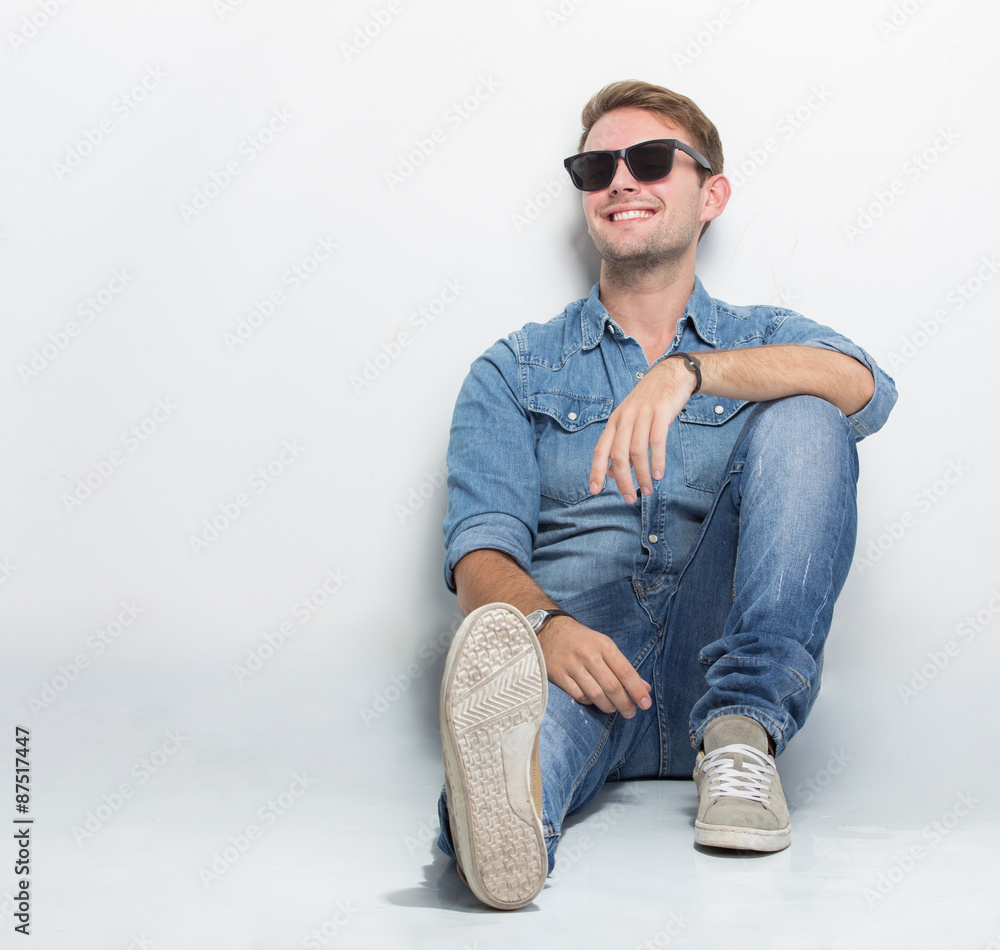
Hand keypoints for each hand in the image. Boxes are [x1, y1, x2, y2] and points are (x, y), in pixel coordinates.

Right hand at [537, 616, 651, 717]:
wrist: (551, 630)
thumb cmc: (583, 641)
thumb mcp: (605, 646)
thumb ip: (623, 667)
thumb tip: (645, 688)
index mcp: (603, 645)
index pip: (625, 671)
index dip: (637, 690)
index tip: (646, 704)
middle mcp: (588, 654)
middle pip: (612, 686)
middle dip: (625, 703)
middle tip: (630, 712)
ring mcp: (572, 665)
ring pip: (595, 694)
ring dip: (608, 706)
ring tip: (613, 708)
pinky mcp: (559, 675)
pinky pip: (578, 696)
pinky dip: (589, 702)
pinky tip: (593, 700)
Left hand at [589, 357, 695, 502]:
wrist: (671, 374)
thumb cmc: (650, 403)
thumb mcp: (629, 420)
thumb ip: (620, 444)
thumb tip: (612, 473)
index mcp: (614, 421)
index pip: (600, 450)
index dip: (596, 471)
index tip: (594, 490)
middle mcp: (624, 418)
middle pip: (617, 454)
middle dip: (622, 480)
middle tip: (629, 499)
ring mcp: (642, 414)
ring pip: (636, 451)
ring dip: (641, 475)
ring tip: (647, 490)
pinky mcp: (660, 412)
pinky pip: (656, 441)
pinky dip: (656, 460)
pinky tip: (659, 474)